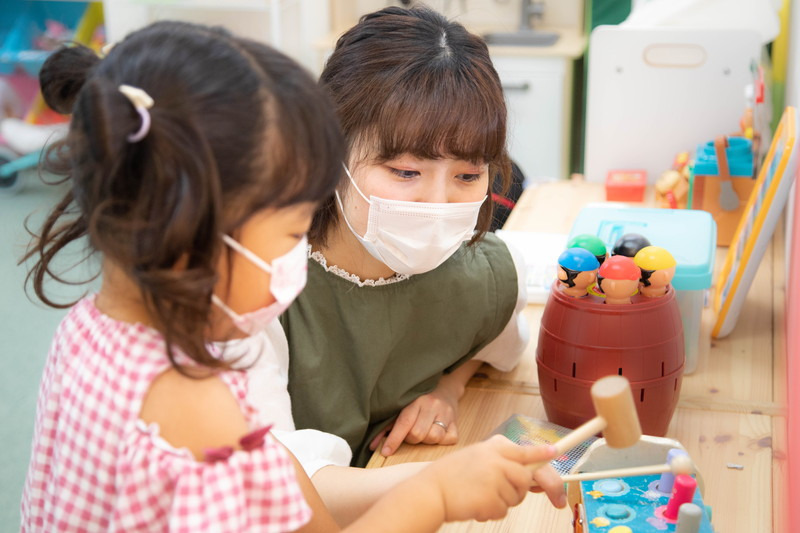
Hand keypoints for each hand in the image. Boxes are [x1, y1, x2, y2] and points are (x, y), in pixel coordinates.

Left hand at [376, 387, 458, 456]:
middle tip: (411, 433)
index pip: (404, 423)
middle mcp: (433, 405)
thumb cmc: (419, 401)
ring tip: (425, 432)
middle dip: (411, 439)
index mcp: (417, 400)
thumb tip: (373, 446)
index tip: (386, 452)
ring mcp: (447, 413)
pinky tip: (438, 432)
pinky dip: (441, 441)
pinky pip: (448, 440)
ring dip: (426, 440)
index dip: (394, 439)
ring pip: (433, 438)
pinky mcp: (457, 423)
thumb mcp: (403, 407)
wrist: (446, 388)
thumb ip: (387, 426)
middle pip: (417, 434)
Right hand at [419, 435, 566, 522]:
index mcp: (493, 447)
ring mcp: (494, 478)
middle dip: (532, 489)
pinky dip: (492, 511)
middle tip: (551, 499)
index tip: (556, 452)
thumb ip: (501, 461)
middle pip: (527, 477)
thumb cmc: (451, 476)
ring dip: (503, 501)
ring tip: (481, 494)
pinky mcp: (491, 498)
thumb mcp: (476, 457)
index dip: (542, 453)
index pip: (525, 449)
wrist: (430, 492)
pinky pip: (504, 510)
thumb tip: (528, 474)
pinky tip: (476, 503)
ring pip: (516, 496)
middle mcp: (496, 459)